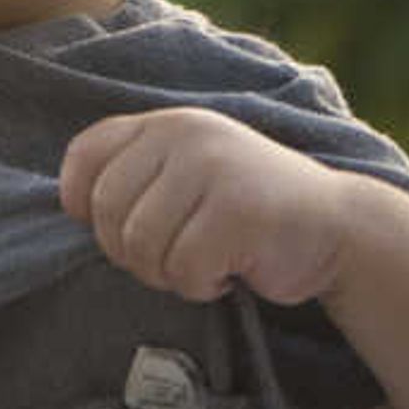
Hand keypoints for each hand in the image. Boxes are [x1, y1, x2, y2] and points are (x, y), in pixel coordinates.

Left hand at [61, 106, 355, 306]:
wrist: (338, 227)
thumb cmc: (247, 211)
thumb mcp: (189, 172)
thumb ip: (138, 174)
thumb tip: (70, 207)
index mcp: (166, 123)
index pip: (85, 155)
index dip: (84, 202)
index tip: (117, 227)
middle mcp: (186, 134)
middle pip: (107, 213)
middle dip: (131, 253)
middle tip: (173, 257)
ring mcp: (213, 169)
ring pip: (140, 246)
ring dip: (167, 273)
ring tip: (204, 262)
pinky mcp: (238, 211)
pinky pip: (182, 269)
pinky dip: (201, 285)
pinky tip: (230, 271)